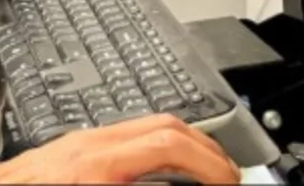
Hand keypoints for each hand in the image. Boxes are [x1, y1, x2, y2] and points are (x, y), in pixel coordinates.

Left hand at [0, 113, 240, 182]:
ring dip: (184, 146)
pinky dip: (157, 149)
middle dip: (207, 149)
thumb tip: (174, 182)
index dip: (212, 163)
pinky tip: (164, 175)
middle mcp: (89, 143)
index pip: (169, 143)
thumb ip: (136, 185)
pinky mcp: (72, 150)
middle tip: (229, 177)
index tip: (231, 182)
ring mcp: (79, 142)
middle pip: (164, 124)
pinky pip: (126, 137)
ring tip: (206, 174)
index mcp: (97, 163)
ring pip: (145, 126)